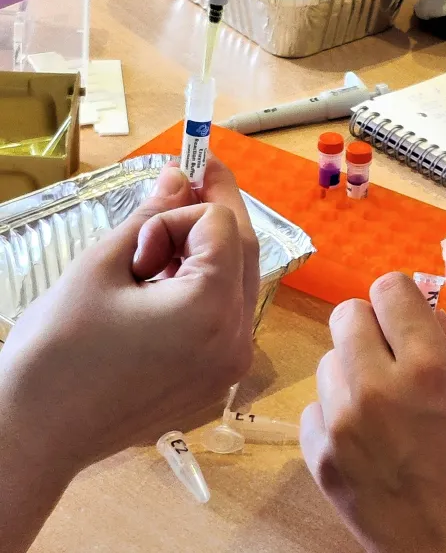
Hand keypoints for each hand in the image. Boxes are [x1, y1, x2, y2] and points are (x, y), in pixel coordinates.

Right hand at [0, 160, 258, 472]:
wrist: (37, 434)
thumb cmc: (57, 350)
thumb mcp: (100, 268)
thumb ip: (150, 216)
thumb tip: (180, 175)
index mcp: (211, 309)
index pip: (221, 225)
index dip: (180, 212)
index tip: (140, 231)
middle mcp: (237, 338)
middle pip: (244, 250)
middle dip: (213, 212)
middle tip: (183, 182)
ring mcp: (233, 363)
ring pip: (238, 281)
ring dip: (207, 252)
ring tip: (154, 254)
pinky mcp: (220, 378)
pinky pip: (227, 315)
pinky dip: (205, 287)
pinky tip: (164, 286)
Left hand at [301, 273, 445, 552]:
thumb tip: (434, 316)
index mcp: (428, 368)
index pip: (388, 289)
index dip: (403, 298)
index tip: (412, 319)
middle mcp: (374, 387)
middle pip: (347, 315)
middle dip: (374, 325)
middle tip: (398, 358)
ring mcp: (339, 424)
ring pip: (329, 360)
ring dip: (354, 369)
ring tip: (384, 404)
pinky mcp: (319, 458)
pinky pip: (315, 407)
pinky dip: (337, 411)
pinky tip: (367, 435)